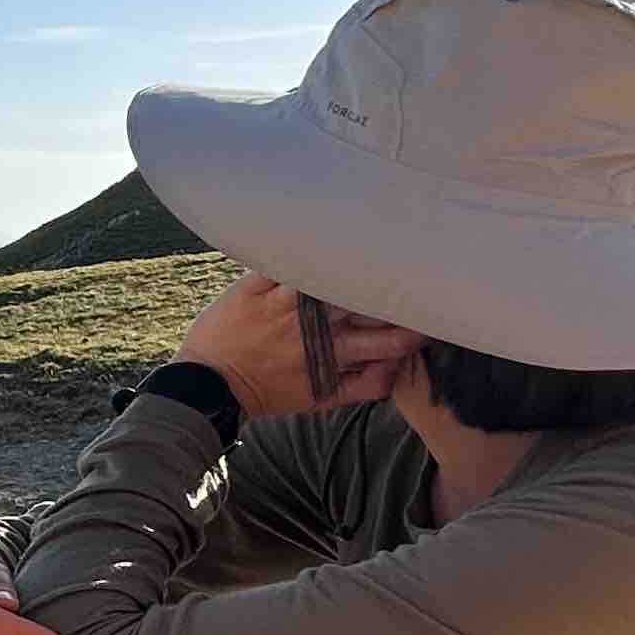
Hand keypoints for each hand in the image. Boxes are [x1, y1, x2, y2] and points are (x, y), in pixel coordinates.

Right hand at [175, 273, 421, 422]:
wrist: (208, 386)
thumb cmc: (223, 333)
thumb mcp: (241, 292)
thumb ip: (273, 269)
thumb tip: (301, 242)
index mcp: (292, 301)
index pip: (341, 276)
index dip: (370, 264)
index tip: (393, 252)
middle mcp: (313, 329)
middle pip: (367, 307)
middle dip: (397, 296)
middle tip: (425, 283)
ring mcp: (321, 362)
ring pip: (376, 346)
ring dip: (406, 335)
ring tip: (427, 324)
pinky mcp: (322, 391)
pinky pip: (364, 387)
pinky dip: (384, 377)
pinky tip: (394, 366)